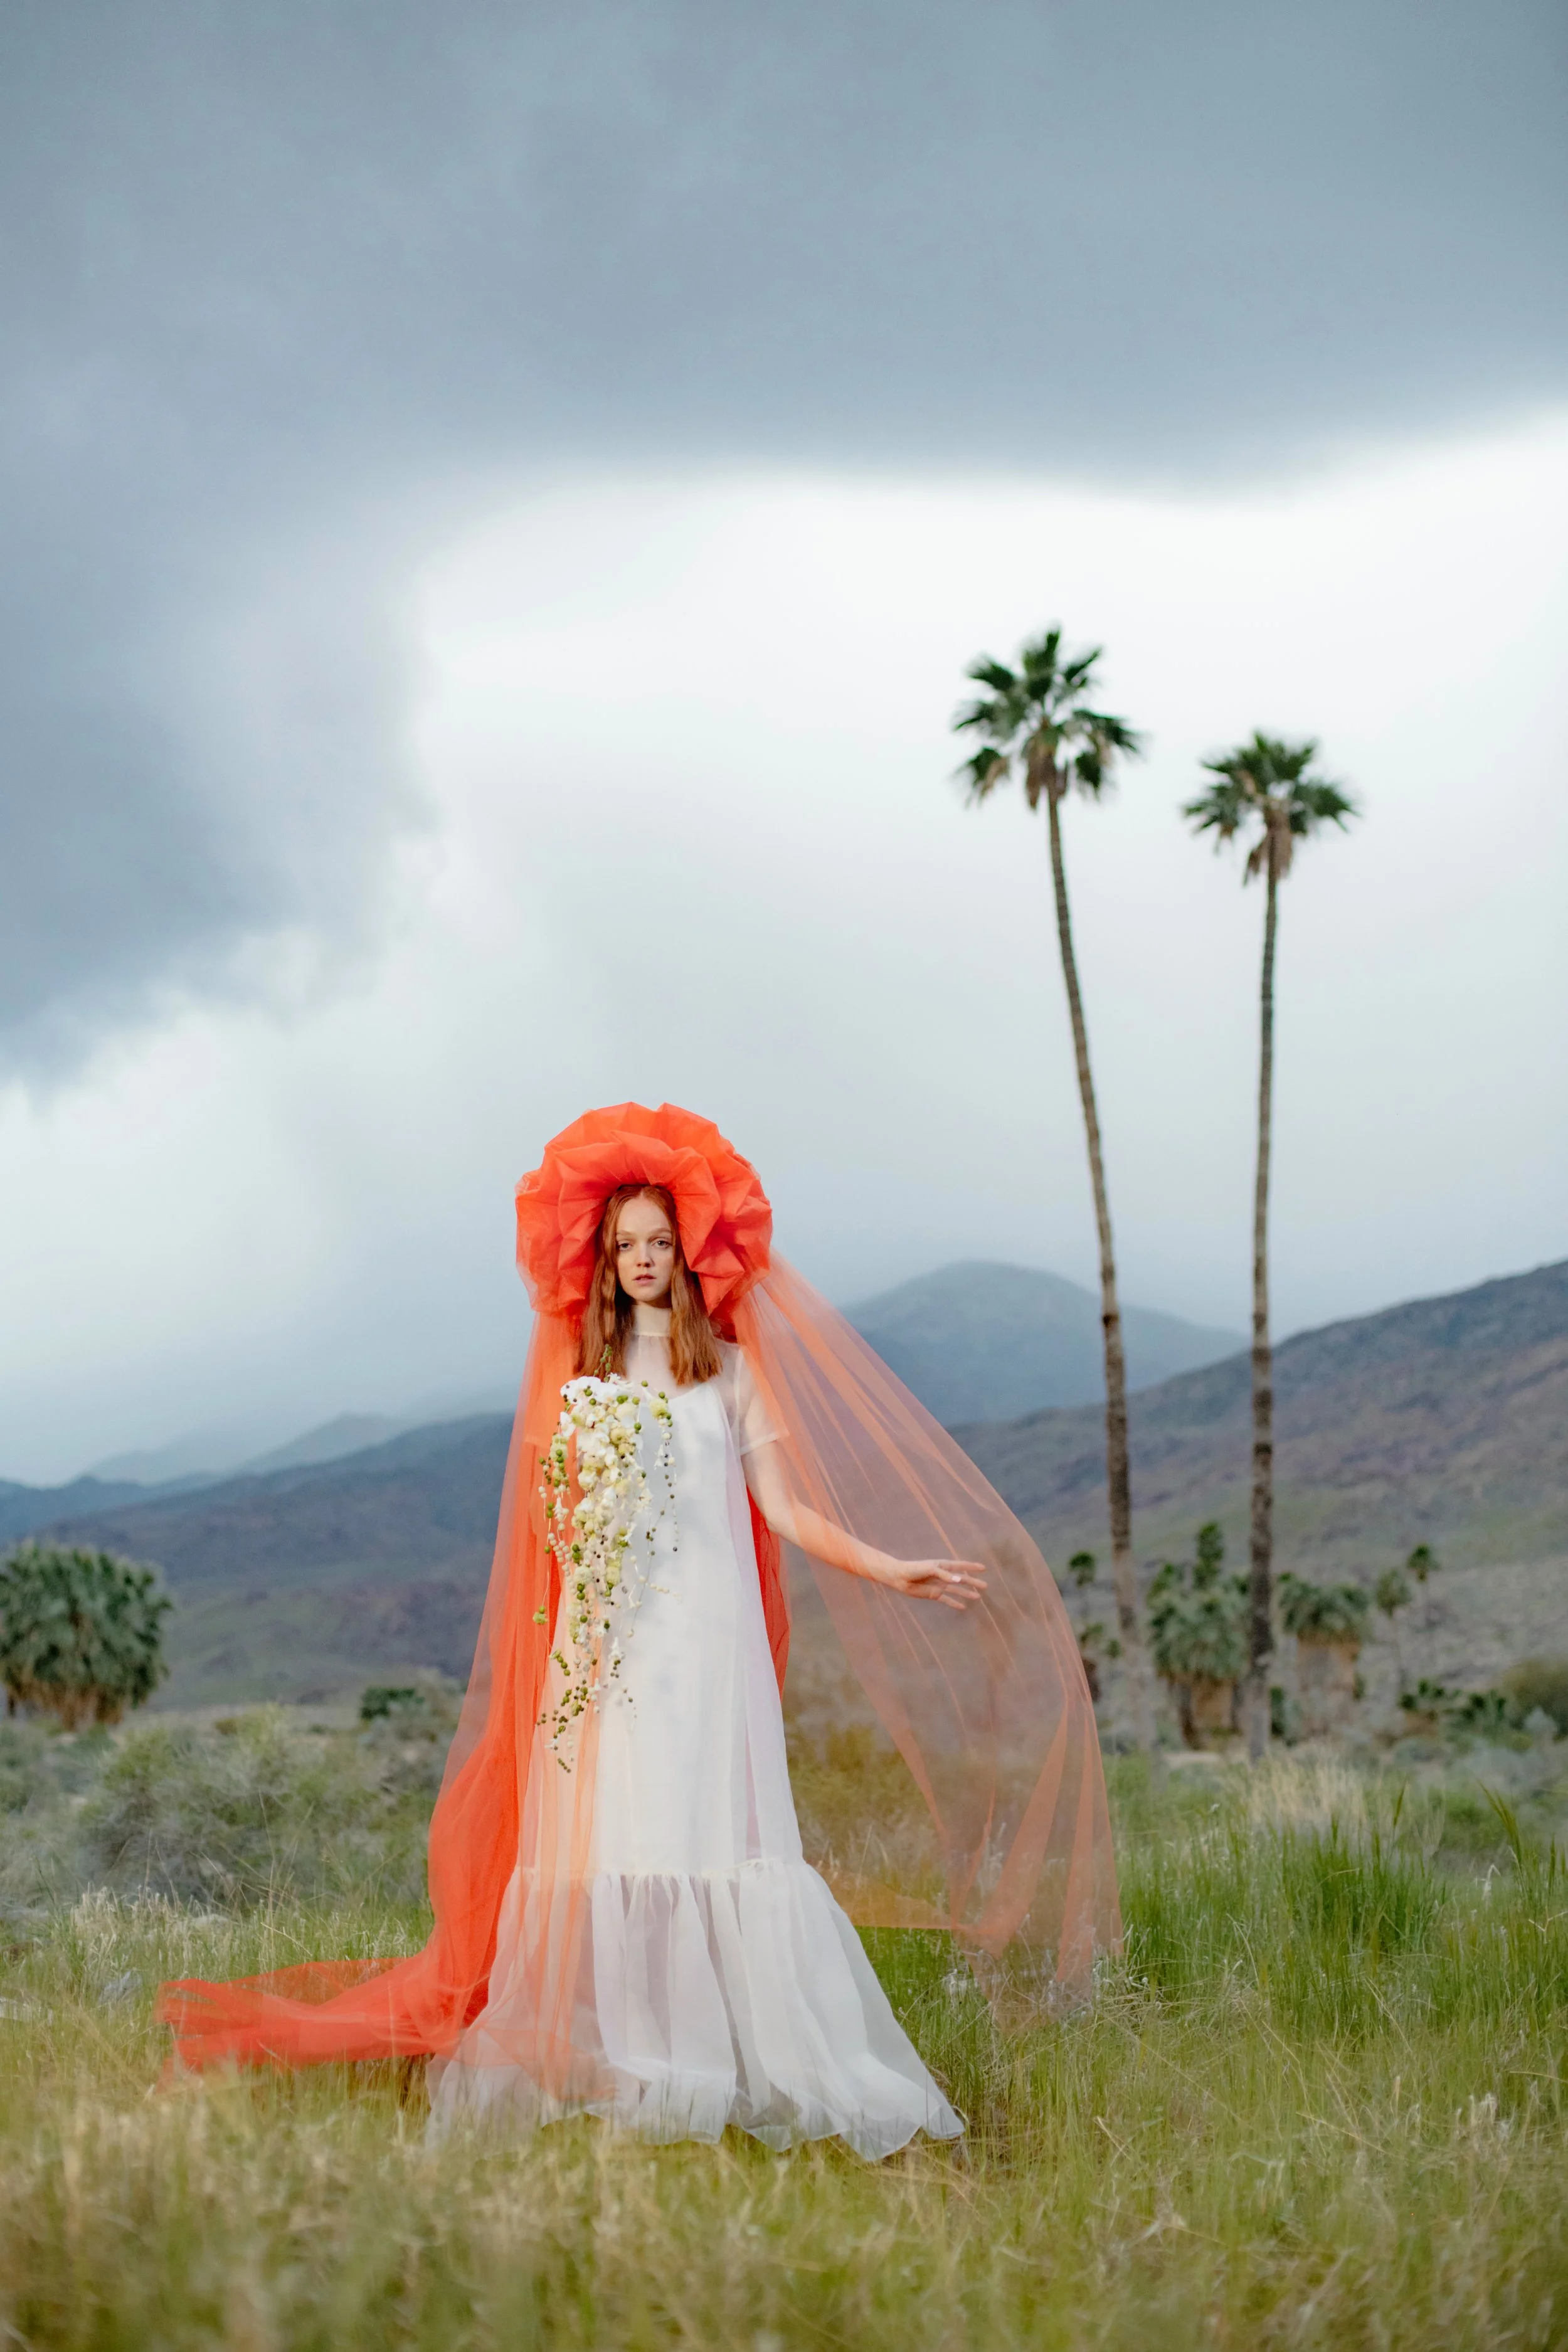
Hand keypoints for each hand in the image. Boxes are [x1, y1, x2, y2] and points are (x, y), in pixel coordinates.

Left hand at [863, 1556, 987, 1610]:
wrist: (900, 1578)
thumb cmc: (914, 1569)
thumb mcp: (929, 1569)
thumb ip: (944, 1574)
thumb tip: (959, 1580)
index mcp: (943, 1566)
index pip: (960, 1566)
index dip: (971, 1567)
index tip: (983, 1568)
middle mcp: (943, 1576)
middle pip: (961, 1579)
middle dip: (973, 1582)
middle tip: (985, 1586)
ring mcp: (939, 1585)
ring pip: (956, 1590)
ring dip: (966, 1593)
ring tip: (977, 1597)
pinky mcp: (934, 1594)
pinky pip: (947, 1599)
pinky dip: (954, 1603)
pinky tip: (962, 1607)